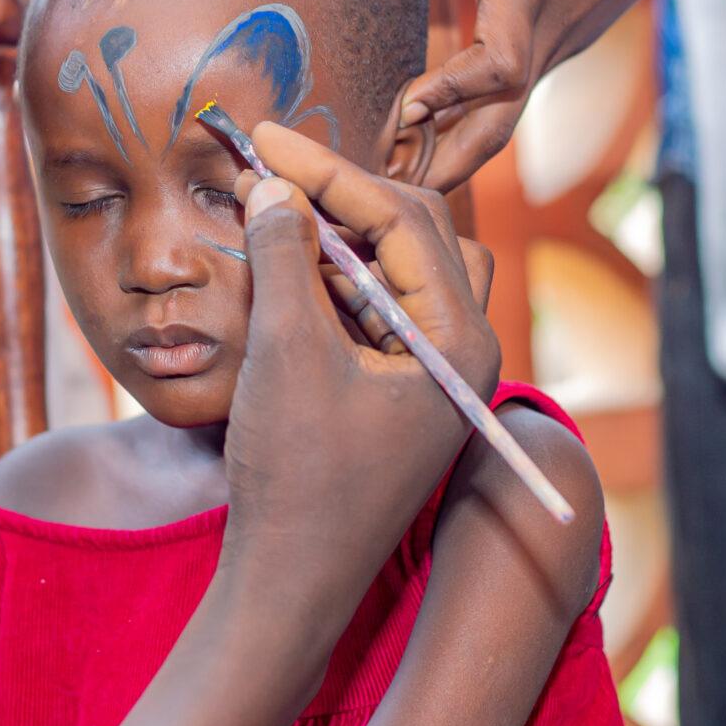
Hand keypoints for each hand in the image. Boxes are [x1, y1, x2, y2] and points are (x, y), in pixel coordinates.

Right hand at [81, 137, 497, 725]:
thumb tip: (273, 184)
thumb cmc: (298, 480)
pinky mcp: (400, 392)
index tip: (262, 139)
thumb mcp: (285, 353)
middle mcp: (463, 351)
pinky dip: (330, 280)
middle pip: (414, 233)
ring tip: (268, 211)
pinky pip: (376, 309)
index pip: (404, 220)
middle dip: (338, 196)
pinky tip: (280, 270)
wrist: (291, 585)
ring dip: (335, 236)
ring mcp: (433, 373)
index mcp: (460, 341)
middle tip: (265, 167)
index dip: (328, 172)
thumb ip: (287, 256)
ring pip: (396, 269)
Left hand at [348, 0, 703, 189]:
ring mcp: (560, 44)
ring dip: (454, 150)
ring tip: (393, 176)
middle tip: (385, 191)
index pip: (497, 66)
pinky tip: (431, 128)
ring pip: (505, 115)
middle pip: (498, 123)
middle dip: (445, 162)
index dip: (451, 92)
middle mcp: (547, 31)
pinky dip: (474, 118)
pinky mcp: (564, 42)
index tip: (404, 108)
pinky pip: (515, 92)